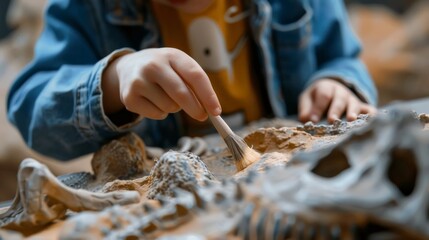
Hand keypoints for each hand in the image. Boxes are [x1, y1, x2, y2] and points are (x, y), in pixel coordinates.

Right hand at [102, 48, 220, 120]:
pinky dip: (161, 113)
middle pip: (182, 94)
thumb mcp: (178, 67)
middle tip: (202, 116)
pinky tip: (154, 101)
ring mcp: (139, 81)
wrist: (128, 67)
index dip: (208, 95)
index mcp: (172, 55)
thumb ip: (195, 84)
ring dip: (174, 108)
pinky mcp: (129, 97)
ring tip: (166, 96)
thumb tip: (211, 109)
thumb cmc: (163, 70)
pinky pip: (157, 114)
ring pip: (170, 107)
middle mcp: (153, 65)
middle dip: (195, 109)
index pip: (195, 76)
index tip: (216, 111)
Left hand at [298, 78, 375, 122]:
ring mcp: (352, 99)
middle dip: (335, 110)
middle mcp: (341, 92)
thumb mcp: (307, 99)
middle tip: (331, 120)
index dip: (318, 107)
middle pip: (339, 99)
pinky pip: (368, 109)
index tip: (313, 120)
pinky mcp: (361, 107)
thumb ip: (305, 108)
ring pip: (354, 104)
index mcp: (326, 87)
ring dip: (352, 111)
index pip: (323, 95)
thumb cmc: (316, 98)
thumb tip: (305, 119)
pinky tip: (372, 120)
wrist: (329, 90)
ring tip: (350, 120)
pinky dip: (371, 114)